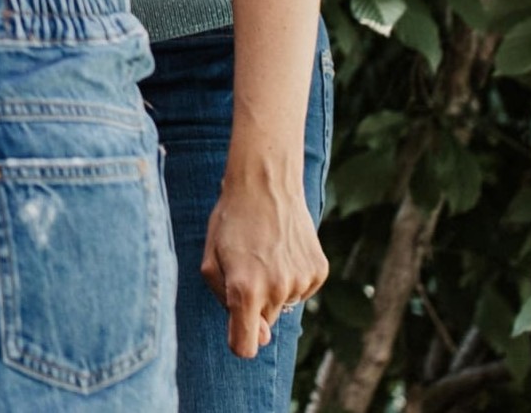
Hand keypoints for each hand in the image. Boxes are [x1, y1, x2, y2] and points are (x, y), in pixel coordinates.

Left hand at [200, 159, 327, 358]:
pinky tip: (282, 251)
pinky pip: (301, 290)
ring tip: (264, 254)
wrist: (266, 184)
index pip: (245, 346)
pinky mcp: (319, 271)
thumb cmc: (230, 222)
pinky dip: (291, 278)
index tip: (236, 329)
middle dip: (253, 305)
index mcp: (245, 290)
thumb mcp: (212, 260)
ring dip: (272, 289)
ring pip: (282, 306)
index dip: (239, 341)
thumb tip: (260, 337)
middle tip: (246, 268)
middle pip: (264, 323)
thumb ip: (225, 301)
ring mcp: (301, 281)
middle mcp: (277, 290)